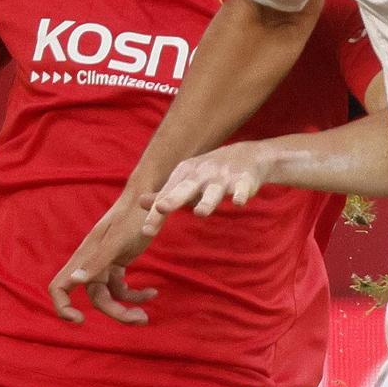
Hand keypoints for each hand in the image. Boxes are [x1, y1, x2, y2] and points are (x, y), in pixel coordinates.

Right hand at [47, 193, 162, 324]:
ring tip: (145, 316)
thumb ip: (96, 261)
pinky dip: (136, 294)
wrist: (148, 198)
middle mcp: (91, 263)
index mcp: (84, 258)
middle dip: (116, 313)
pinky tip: (152, 293)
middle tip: (141, 319)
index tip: (79, 320)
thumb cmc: (131, 216)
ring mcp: (105, 265)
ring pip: (110, 297)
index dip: (63, 307)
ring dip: (127, 308)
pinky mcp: (119, 264)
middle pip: (96, 299)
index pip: (59, 287)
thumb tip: (74, 280)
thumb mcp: (117, 241)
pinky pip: (122, 288)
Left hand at [143, 141, 279, 233]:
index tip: (146, 231)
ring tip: (201, 213)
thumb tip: (139, 202)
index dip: (156, 214)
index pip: (167, 196)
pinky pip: (241, 189)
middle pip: (185, 188)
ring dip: (207, 202)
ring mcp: (222, 177)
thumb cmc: (211, 173)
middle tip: (161, 208)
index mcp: (185, 174)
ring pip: (213, 192)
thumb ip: (165, 194)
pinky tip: (238, 202)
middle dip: (173, 198)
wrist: (248, 155)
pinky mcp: (243, 180)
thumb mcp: (187, 180)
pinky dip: (240, 194)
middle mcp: (201, 174)